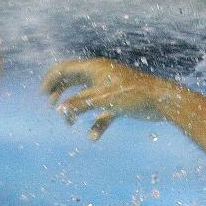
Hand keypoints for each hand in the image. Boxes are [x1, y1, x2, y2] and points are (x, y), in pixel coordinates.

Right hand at [42, 59, 176, 139]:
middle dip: (60, 93)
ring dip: (76, 110)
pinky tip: (93, 137)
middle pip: (73, 81)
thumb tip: (61, 109)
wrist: (163, 102)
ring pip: (85, 99)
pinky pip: (101, 114)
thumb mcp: (103, 99)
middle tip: (52, 106)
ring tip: (68, 123)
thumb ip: (81, 104)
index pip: (65, 69)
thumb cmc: (134, 95)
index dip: (51, 80)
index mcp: (95, 68)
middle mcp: (100, 76)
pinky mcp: (118, 104)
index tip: (42, 95)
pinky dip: (96, 124)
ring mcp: (109, 90)